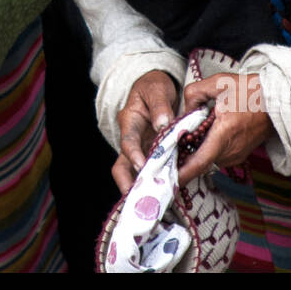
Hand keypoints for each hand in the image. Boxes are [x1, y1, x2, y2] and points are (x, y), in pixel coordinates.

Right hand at [111, 69, 178, 193]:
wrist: (156, 89)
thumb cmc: (154, 86)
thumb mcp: (157, 88)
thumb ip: (160, 104)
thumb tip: (163, 124)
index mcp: (129, 121)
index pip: (128, 141)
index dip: (134, 155)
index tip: (143, 166)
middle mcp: (132, 139)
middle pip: (122, 166)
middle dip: (128, 184)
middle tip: (141, 199)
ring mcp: (140, 149)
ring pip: (133, 174)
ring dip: (142, 189)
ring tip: (156, 203)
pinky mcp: (150, 155)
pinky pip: (151, 172)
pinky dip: (157, 184)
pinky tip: (167, 194)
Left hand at [175, 72, 273, 184]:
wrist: (278, 99)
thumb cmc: (250, 90)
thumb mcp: (218, 82)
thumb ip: (195, 94)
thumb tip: (185, 111)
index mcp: (225, 132)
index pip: (200, 161)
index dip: (183, 173)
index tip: (169, 179)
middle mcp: (232, 149)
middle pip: (200, 160)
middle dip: (185, 156)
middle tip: (170, 147)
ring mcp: (238, 154)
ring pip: (209, 159)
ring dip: (197, 151)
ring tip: (189, 136)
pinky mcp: (241, 154)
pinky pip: (218, 156)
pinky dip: (208, 149)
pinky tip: (205, 135)